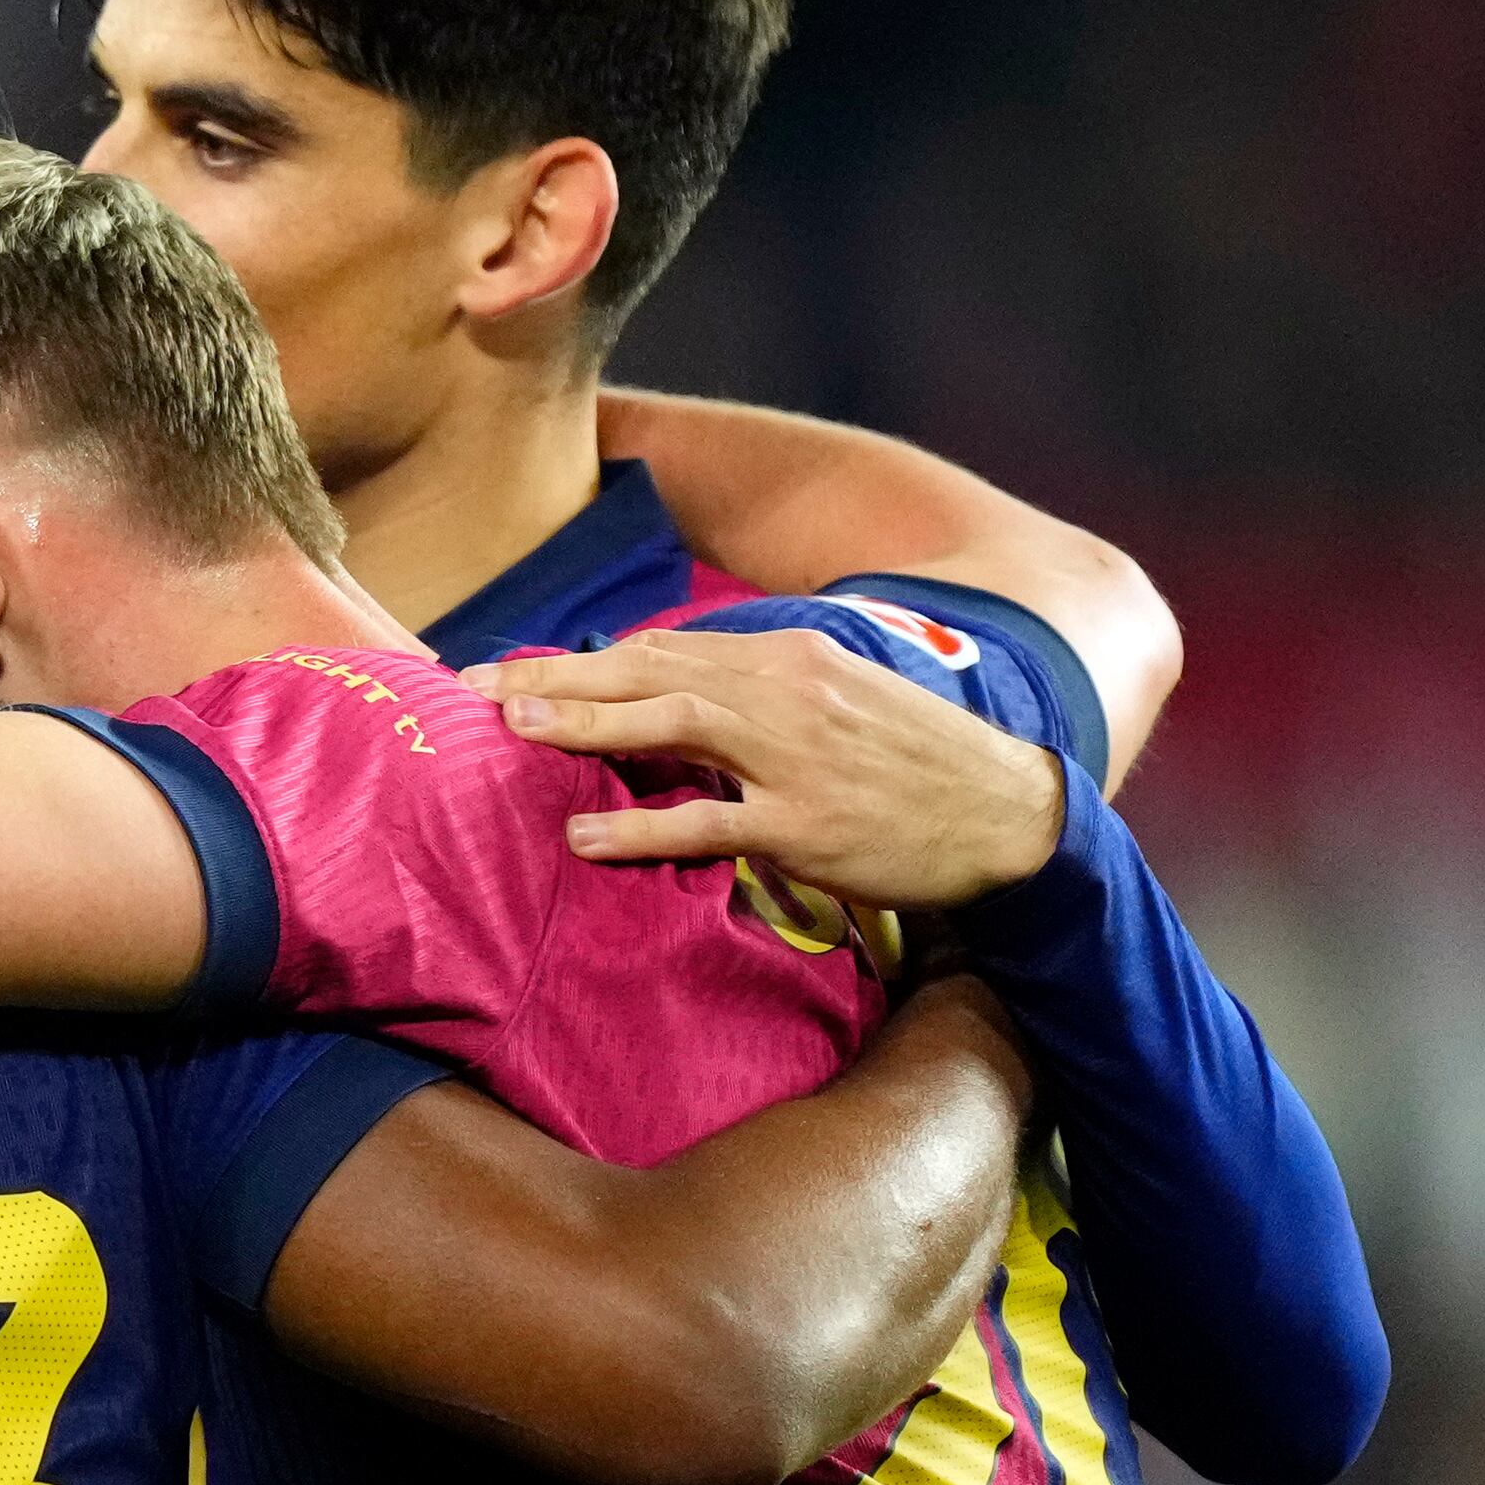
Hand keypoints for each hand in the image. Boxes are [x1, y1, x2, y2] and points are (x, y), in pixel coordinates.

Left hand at [470, 625, 1066, 910]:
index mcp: (792, 658)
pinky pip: (711, 824)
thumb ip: (756, 696)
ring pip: (674, 727)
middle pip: (652, 674)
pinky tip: (582, 833)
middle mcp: (789, 694)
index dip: (582, 660)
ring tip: (512, 728)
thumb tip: (668, 700)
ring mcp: (798, 760)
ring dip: (587, 724)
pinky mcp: (809, 827)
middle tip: (473, 687)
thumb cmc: (912, 764)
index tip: (510, 667)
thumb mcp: (837, 704)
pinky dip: (643, 827)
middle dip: (558, 677)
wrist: (1012, 816)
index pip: (665, 651)